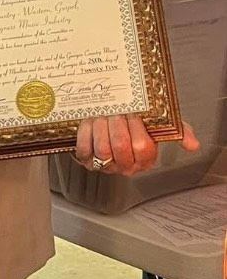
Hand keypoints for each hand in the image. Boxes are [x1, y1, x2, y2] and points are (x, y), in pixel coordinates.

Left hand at [75, 115, 199, 176]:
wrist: (105, 120)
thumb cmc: (132, 123)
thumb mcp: (158, 124)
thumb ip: (178, 131)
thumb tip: (193, 144)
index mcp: (144, 158)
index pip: (143, 147)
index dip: (136, 128)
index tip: (133, 114)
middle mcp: (125, 165)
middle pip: (121, 148)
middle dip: (117, 125)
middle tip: (116, 113)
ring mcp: (105, 164)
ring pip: (103, 149)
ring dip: (100, 127)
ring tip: (102, 116)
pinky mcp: (87, 160)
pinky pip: (84, 149)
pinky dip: (85, 133)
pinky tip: (89, 123)